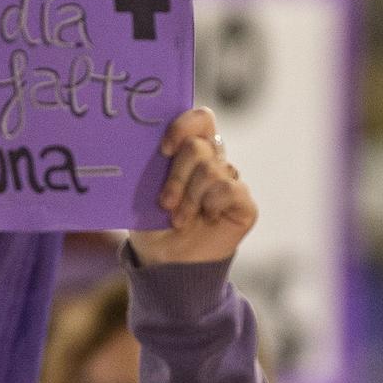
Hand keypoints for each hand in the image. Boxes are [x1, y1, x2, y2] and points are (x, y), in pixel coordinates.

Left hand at [130, 108, 256, 266]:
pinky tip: (207, 219)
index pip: (200, 120)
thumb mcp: (142, 192)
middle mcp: (214, 162)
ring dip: (189, 199)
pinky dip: (211, 204)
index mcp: (190, 152)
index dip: (183, 126)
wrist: (166, 263)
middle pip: (199, 146)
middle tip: (165, 203)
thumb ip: (149, 165)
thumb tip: (137, 142)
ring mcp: (230, 181)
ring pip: (211, 170)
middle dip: (177, 177)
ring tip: (179, 220)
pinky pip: (229, 188)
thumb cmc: (152, 225)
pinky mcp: (244, 202)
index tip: (164, 150)